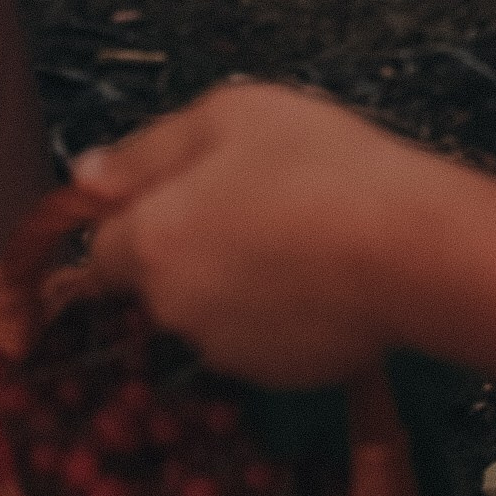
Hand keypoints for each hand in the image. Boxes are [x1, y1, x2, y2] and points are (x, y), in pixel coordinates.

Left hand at [71, 85, 424, 386]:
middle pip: (158, 279)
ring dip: (233, 282)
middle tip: (252, 202)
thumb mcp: (226, 117)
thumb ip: (147, 150)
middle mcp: (174, 309)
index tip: (187, 192)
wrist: (408, 249)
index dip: (138, 216)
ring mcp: (227, 351)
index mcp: (149, 242)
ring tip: (295, 236)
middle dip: (189, 247)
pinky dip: (276, 316)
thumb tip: (87, 175)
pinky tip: (320, 279)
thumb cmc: (316, 166)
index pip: (105, 246)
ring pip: (209, 311)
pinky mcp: (279, 378)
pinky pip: (258, 339)